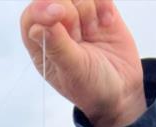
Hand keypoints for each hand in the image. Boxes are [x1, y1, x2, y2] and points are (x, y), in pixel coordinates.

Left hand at [20, 0, 146, 126]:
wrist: (123, 89)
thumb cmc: (92, 87)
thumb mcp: (74, 72)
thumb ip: (57, 48)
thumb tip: (37, 28)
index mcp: (41, 46)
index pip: (32, 16)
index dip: (42, 9)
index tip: (58, 14)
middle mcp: (56, 28)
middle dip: (70, 13)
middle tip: (82, 35)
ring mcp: (77, 17)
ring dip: (88, 11)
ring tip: (93, 33)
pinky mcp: (98, 9)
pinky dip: (103, 5)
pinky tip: (106, 23)